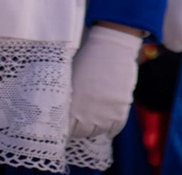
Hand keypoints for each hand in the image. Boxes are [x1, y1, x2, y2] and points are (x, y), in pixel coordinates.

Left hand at [69, 25, 141, 139]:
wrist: (111, 49)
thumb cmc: (87, 59)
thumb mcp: (70, 78)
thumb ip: (66, 96)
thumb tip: (60, 107)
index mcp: (70, 106)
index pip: (65, 130)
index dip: (66, 127)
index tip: (67, 123)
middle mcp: (86, 114)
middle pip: (82, 132)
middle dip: (81, 128)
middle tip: (81, 121)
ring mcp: (104, 114)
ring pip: (98, 131)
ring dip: (96, 127)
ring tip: (95, 120)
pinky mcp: (120, 109)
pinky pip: (116, 128)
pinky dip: (111, 129)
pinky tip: (108, 125)